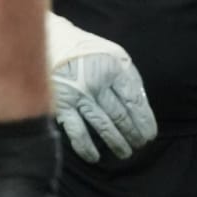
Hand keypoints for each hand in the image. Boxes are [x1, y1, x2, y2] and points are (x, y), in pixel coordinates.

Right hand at [47, 13, 157, 162]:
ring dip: (117, 143)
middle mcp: (97, 82)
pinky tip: (94, 157)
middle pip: (121, 116)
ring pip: (104, 127)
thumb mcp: (113, 55)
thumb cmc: (85, 50)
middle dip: (134, 134)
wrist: (46, 39)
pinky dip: (87, 148)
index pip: (135, 101)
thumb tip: (141, 108)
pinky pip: (77, 133)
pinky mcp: (61, 105)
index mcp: (113, 68)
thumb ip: (128, 79)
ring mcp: (78, 95)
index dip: (145, 121)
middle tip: (139, 144)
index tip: (150, 134)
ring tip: (125, 152)